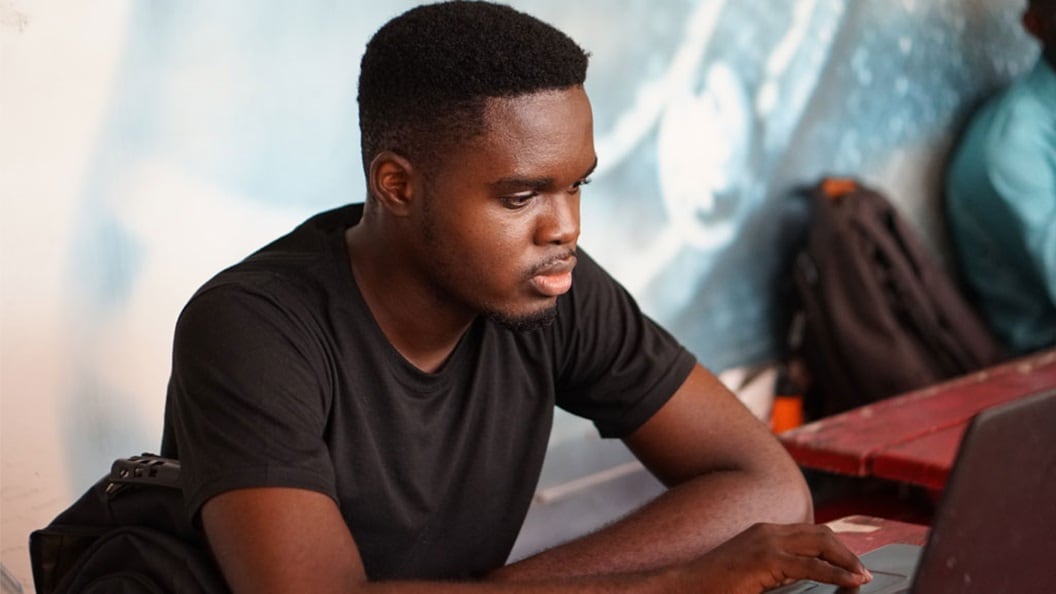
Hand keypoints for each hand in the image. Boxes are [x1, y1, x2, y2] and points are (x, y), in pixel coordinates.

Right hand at [674, 523, 871, 593]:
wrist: (686, 586)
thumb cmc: (715, 585)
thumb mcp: (753, 573)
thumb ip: (776, 571)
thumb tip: (800, 577)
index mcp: (765, 532)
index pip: (810, 532)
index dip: (835, 548)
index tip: (851, 565)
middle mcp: (768, 531)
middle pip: (821, 534)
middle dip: (846, 552)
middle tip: (863, 573)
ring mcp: (767, 542)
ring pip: (821, 544)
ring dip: (846, 560)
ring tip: (862, 577)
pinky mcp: (766, 560)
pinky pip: (811, 566)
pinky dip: (835, 574)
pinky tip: (849, 583)